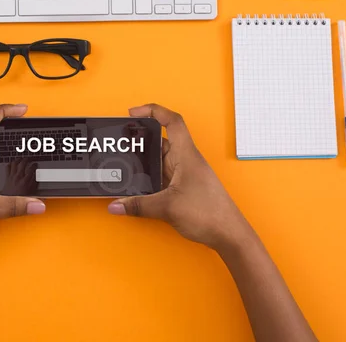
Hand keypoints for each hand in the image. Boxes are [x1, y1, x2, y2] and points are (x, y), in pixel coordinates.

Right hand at [107, 104, 248, 249]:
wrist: (229, 234)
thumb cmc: (209, 213)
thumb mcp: (167, 207)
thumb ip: (138, 205)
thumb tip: (116, 205)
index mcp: (186, 155)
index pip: (172, 121)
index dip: (153, 111)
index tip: (134, 112)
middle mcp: (186, 161)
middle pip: (160, 141)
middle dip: (141, 140)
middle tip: (121, 142)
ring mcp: (185, 174)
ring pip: (160, 160)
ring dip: (144, 162)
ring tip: (124, 164)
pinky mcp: (183, 188)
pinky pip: (162, 176)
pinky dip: (149, 178)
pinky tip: (137, 186)